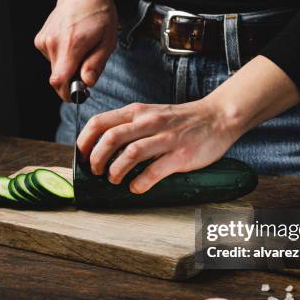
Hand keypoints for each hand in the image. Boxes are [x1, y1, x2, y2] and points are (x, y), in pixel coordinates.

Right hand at [35, 0, 117, 99]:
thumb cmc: (99, 16)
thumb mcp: (107, 42)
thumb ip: (96, 65)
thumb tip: (87, 83)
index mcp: (71, 45)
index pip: (59, 81)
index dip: (67, 94)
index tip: (77, 96)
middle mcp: (53, 43)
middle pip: (57, 78)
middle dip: (71, 80)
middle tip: (86, 69)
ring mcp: (44, 41)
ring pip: (55, 68)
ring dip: (67, 67)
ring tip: (80, 50)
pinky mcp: (40, 40)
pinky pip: (51, 59)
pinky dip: (61, 57)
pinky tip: (70, 44)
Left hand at [77, 100, 240, 193]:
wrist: (218, 117)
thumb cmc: (181, 120)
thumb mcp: (151, 114)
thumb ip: (129, 126)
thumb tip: (104, 147)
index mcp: (137, 112)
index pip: (100, 122)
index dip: (85, 141)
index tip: (81, 156)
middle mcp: (149, 122)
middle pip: (111, 139)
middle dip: (97, 159)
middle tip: (97, 171)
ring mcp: (165, 138)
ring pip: (130, 154)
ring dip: (116, 171)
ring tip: (114, 180)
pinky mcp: (180, 155)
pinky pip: (153, 172)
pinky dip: (140, 183)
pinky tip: (136, 188)